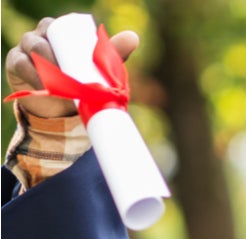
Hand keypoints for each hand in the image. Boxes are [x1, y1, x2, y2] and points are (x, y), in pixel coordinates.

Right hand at [5, 17, 138, 118]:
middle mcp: (41, 35)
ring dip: (50, 63)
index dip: (70, 36)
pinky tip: (46, 85)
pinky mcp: (15, 63)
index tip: (84, 54)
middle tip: (76, 70)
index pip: (62, 26)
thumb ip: (113, 52)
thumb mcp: (98, 68)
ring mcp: (26, 48)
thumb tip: (134, 36)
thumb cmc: (80, 81)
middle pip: (47, 34)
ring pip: (35, 47)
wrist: (60, 109)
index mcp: (60, 32)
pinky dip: (35, 75)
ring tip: (64, 79)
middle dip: (60, 51)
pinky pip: (22, 64)